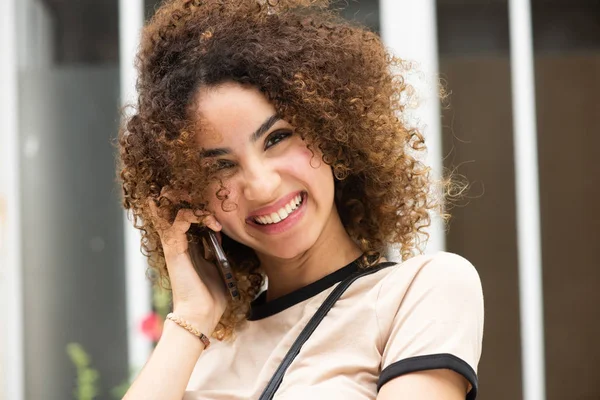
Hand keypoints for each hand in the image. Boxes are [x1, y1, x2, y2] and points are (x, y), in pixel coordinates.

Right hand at [148, 188, 227, 330]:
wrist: (201, 315)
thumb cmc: (211, 296)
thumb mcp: (219, 266)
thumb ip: (217, 249)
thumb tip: (222, 234)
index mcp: (188, 246)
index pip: (186, 215)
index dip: (201, 207)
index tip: (221, 215)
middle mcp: (177, 242)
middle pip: (172, 207)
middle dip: (187, 197)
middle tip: (207, 198)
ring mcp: (174, 245)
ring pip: (171, 209)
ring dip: (195, 205)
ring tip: (213, 216)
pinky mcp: (174, 249)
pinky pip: (178, 220)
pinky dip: (195, 215)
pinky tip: (213, 224)